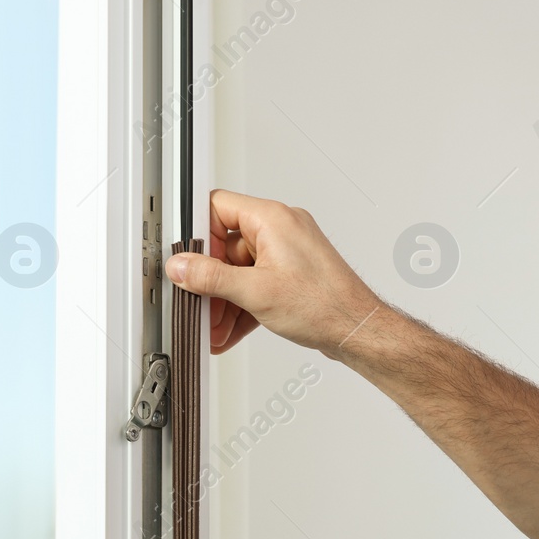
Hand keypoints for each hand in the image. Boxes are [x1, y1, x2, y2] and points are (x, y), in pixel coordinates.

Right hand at [166, 189, 384, 355]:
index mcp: (272, 219)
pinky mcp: (290, 275)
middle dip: (210, 282)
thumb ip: (211, 278)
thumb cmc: (325, 305)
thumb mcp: (256, 291)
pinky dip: (241, 306)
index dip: (197, 233)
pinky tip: (230, 330)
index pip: (218, 208)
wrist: (356, 329)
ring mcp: (286, 253)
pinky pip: (255, 284)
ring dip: (224, 301)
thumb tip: (182, 267)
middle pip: (226, 247)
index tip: (184, 258)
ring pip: (239, 271)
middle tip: (198, 303)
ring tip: (214, 328)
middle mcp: (280, 230)